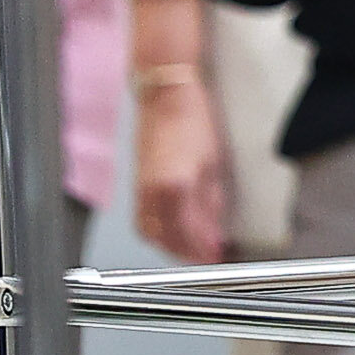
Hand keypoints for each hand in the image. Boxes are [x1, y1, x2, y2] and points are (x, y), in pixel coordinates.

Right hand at [131, 81, 231, 263]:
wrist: (165, 97)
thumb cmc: (193, 121)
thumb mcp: (213, 166)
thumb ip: (211, 205)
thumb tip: (214, 233)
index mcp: (177, 188)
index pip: (190, 235)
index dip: (205, 252)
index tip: (219, 258)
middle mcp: (154, 193)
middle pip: (168, 240)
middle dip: (189, 254)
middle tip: (209, 257)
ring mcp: (140, 190)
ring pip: (152, 235)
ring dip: (172, 247)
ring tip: (194, 249)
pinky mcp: (135, 186)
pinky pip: (144, 221)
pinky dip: (159, 233)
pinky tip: (174, 233)